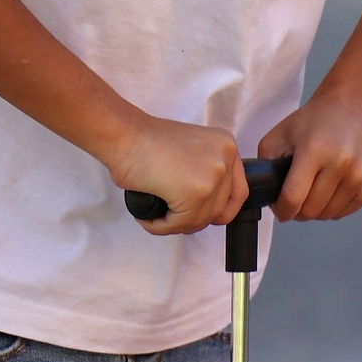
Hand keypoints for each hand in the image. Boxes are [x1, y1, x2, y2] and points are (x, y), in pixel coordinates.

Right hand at [110, 118, 245, 235]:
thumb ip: (206, 172)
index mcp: (227, 146)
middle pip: (220, 209)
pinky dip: (162, 227)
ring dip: (176, 225)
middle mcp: (226, 159)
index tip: (202, 215)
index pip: (238, 192)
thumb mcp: (191, 151)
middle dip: (193, 220)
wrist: (124, 134)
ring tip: (156, 217)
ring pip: (200, 220)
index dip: (219, 210)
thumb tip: (207, 207)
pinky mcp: (195, 193)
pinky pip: (181, 224)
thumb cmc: (145, 142)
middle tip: (172, 218)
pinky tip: (148, 218)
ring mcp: (213, 175)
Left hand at [260, 91, 361, 221]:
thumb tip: (269, 195)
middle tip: (295, 197)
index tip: (279, 208)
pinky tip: (329, 190)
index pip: (293, 198)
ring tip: (312, 191)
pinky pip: (343, 213)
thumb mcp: (281, 133)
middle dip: (297, 210)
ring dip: (315, 209)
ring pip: (327, 215)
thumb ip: (267, 163)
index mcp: (314, 150)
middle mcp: (340, 164)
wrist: (355, 106)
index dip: (281, 210)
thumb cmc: (316, 120)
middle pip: (310, 210)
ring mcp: (359, 177)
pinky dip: (332, 207)